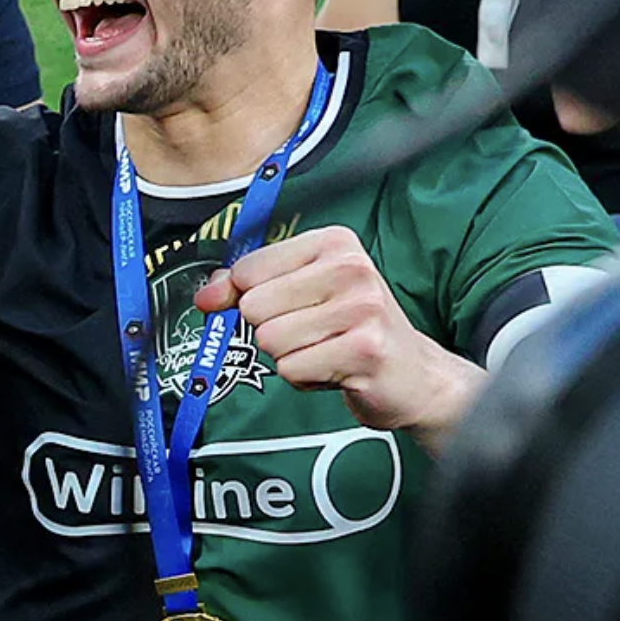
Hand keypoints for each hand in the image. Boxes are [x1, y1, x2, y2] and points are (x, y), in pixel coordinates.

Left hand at [194, 225, 483, 443]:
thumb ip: (247, 286)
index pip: (248, 269)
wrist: (416, 375)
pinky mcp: (364, 350)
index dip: (244, 296)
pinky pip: (292, 369)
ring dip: (289, 355)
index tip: (275, 306)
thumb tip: (204, 296)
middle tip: (311, 332)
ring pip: (270, 339)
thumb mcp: (301, 291)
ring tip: (325, 349)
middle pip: (254, 307)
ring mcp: (362, 309)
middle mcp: (351, 269)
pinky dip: (305, 377)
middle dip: (272, 329)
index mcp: (333, 243)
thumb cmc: (353, 328)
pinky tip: (336, 368)